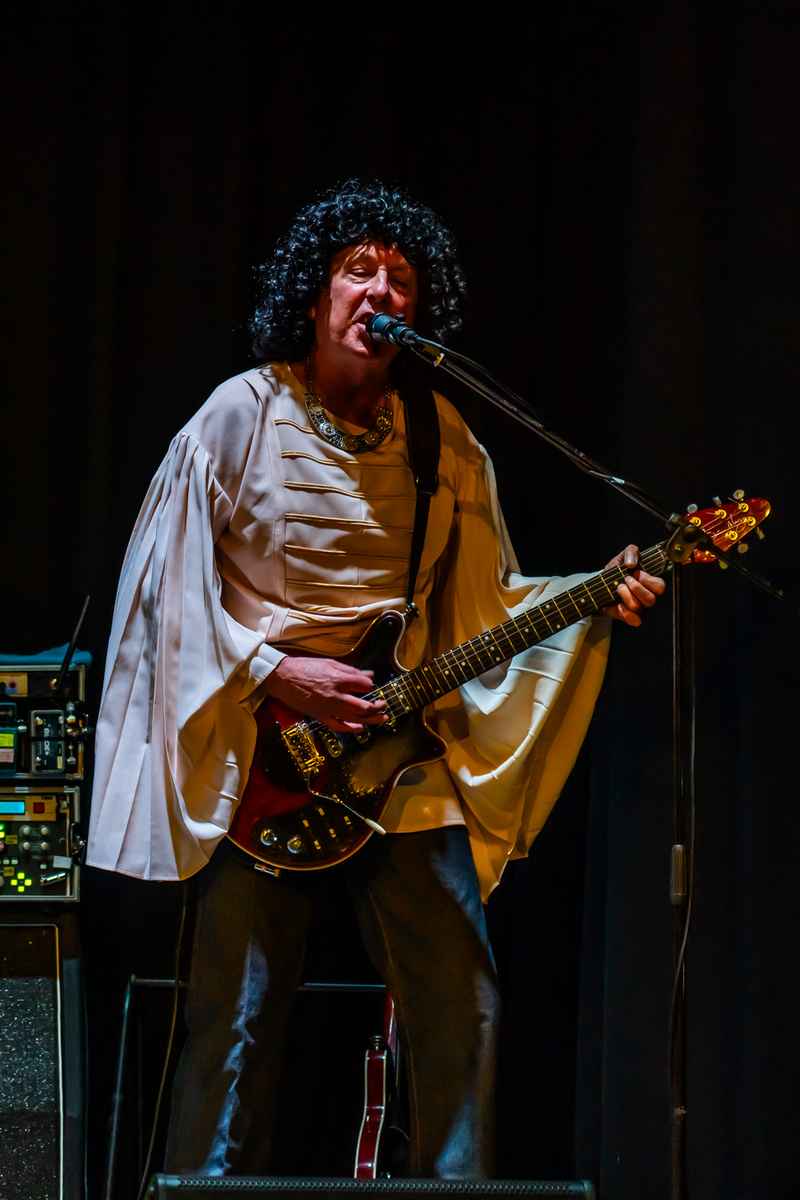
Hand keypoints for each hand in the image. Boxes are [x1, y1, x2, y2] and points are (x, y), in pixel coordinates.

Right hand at [263, 655, 386, 732]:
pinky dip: (351, 728)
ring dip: (371, 719)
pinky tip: (361, 728)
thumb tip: (369, 675)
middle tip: (383, 704)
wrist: (282, 677)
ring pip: (355, 718)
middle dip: (377, 706)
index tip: (370, 686)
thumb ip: (350, 670)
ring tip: (382, 718)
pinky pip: (338, 726)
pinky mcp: (320, 716)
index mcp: (338, 679)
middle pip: (364, 706)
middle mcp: (335, 695)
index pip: (364, 685)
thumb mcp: (330, 663)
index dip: (370, 685)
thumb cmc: (305, 667)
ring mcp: (328, 708)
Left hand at [602, 544, 666, 626]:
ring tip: (618, 587)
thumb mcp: (623, 557)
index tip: (636, 572)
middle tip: (626, 580)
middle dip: (636, 588)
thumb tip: (632, 563)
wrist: (600, 584)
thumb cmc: (616, 571)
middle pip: (651, 599)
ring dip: (626, 596)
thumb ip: (631, 552)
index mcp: (650, 584)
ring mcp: (639, 608)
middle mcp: (647, 597)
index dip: (648, 580)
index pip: (660, 586)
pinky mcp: (628, 617)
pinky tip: (618, 604)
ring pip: (638, 607)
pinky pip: (634, 621)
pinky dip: (625, 613)